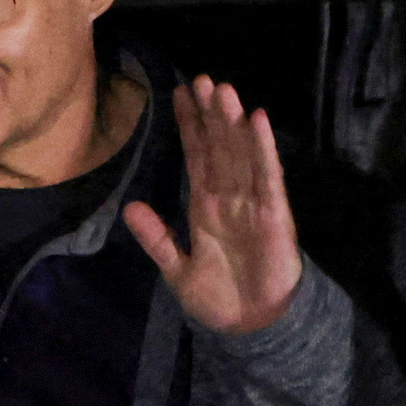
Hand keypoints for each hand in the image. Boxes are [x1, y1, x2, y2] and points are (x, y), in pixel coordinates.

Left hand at [122, 76, 304, 336]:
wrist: (251, 327)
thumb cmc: (218, 299)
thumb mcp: (177, 269)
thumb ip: (157, 239)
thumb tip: (130, 207)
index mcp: (204, 205)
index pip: (196, 155)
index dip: (189, 125)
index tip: (179, 92)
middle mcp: (229, 196)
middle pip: (219, 145)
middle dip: (210, 113)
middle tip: (201, 78)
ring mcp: (253, 201)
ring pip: (241, 152)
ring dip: (232, 122)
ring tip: (223, 89)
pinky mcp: (274, 213)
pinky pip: (268, 176)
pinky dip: (264, 149)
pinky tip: (258, 121)